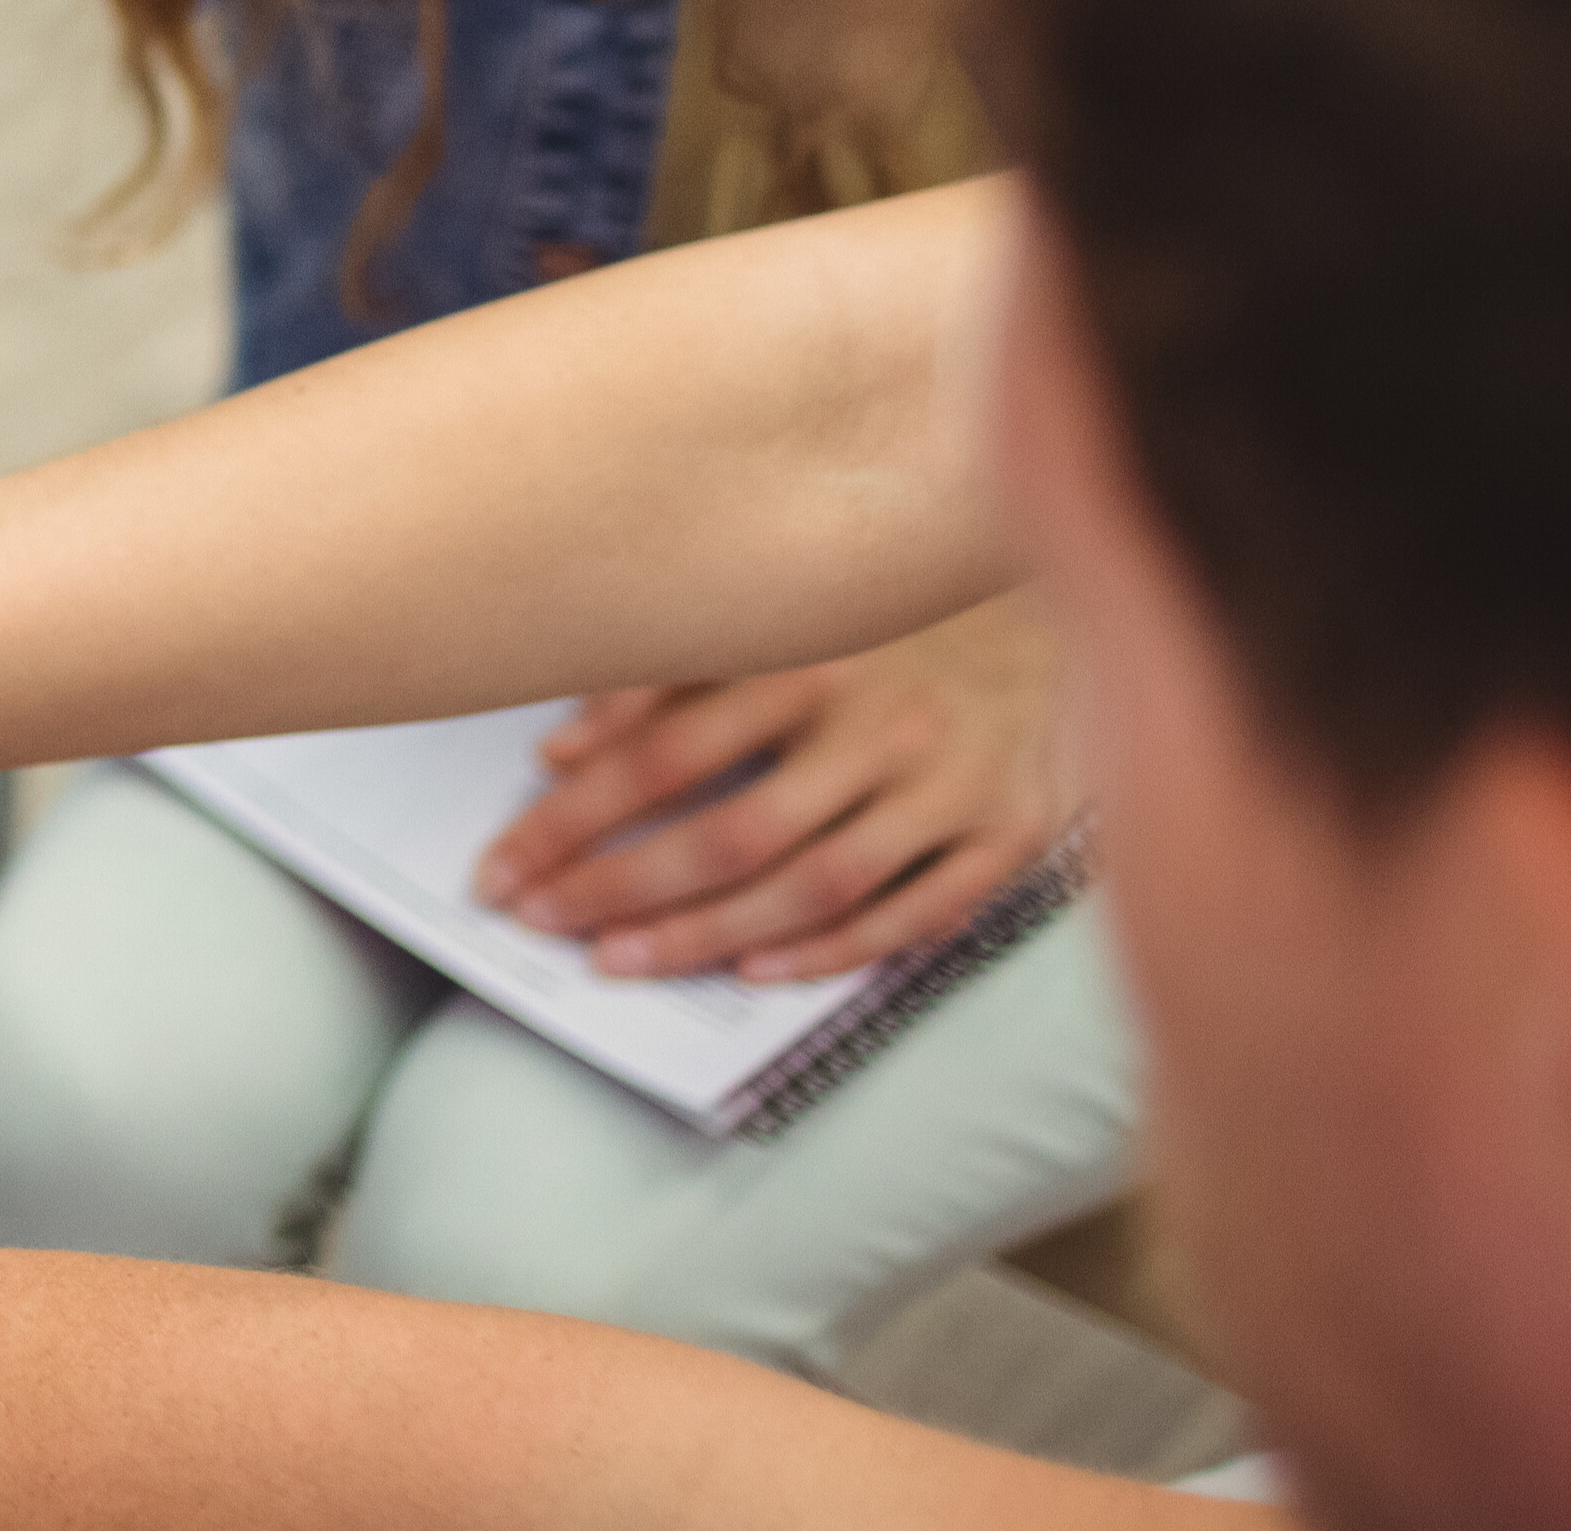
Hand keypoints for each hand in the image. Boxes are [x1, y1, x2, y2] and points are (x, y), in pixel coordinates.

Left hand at [471, 594, 1073, 981]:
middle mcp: (883, 720)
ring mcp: (952, 782)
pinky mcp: (1010, 830)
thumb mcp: (770, 620)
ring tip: (618, 962)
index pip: (662, 756)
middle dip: (622, 888)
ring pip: (814, 884)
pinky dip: (831, 949)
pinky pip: (915, 913)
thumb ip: (661, 676)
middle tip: (541, 925)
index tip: (501, 869)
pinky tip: (752, 972)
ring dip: (706, 935)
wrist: (1069, 598)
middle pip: (732, 832)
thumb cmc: (885, 619)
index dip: (571, 821)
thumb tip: (554, 752)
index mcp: (811, 656)